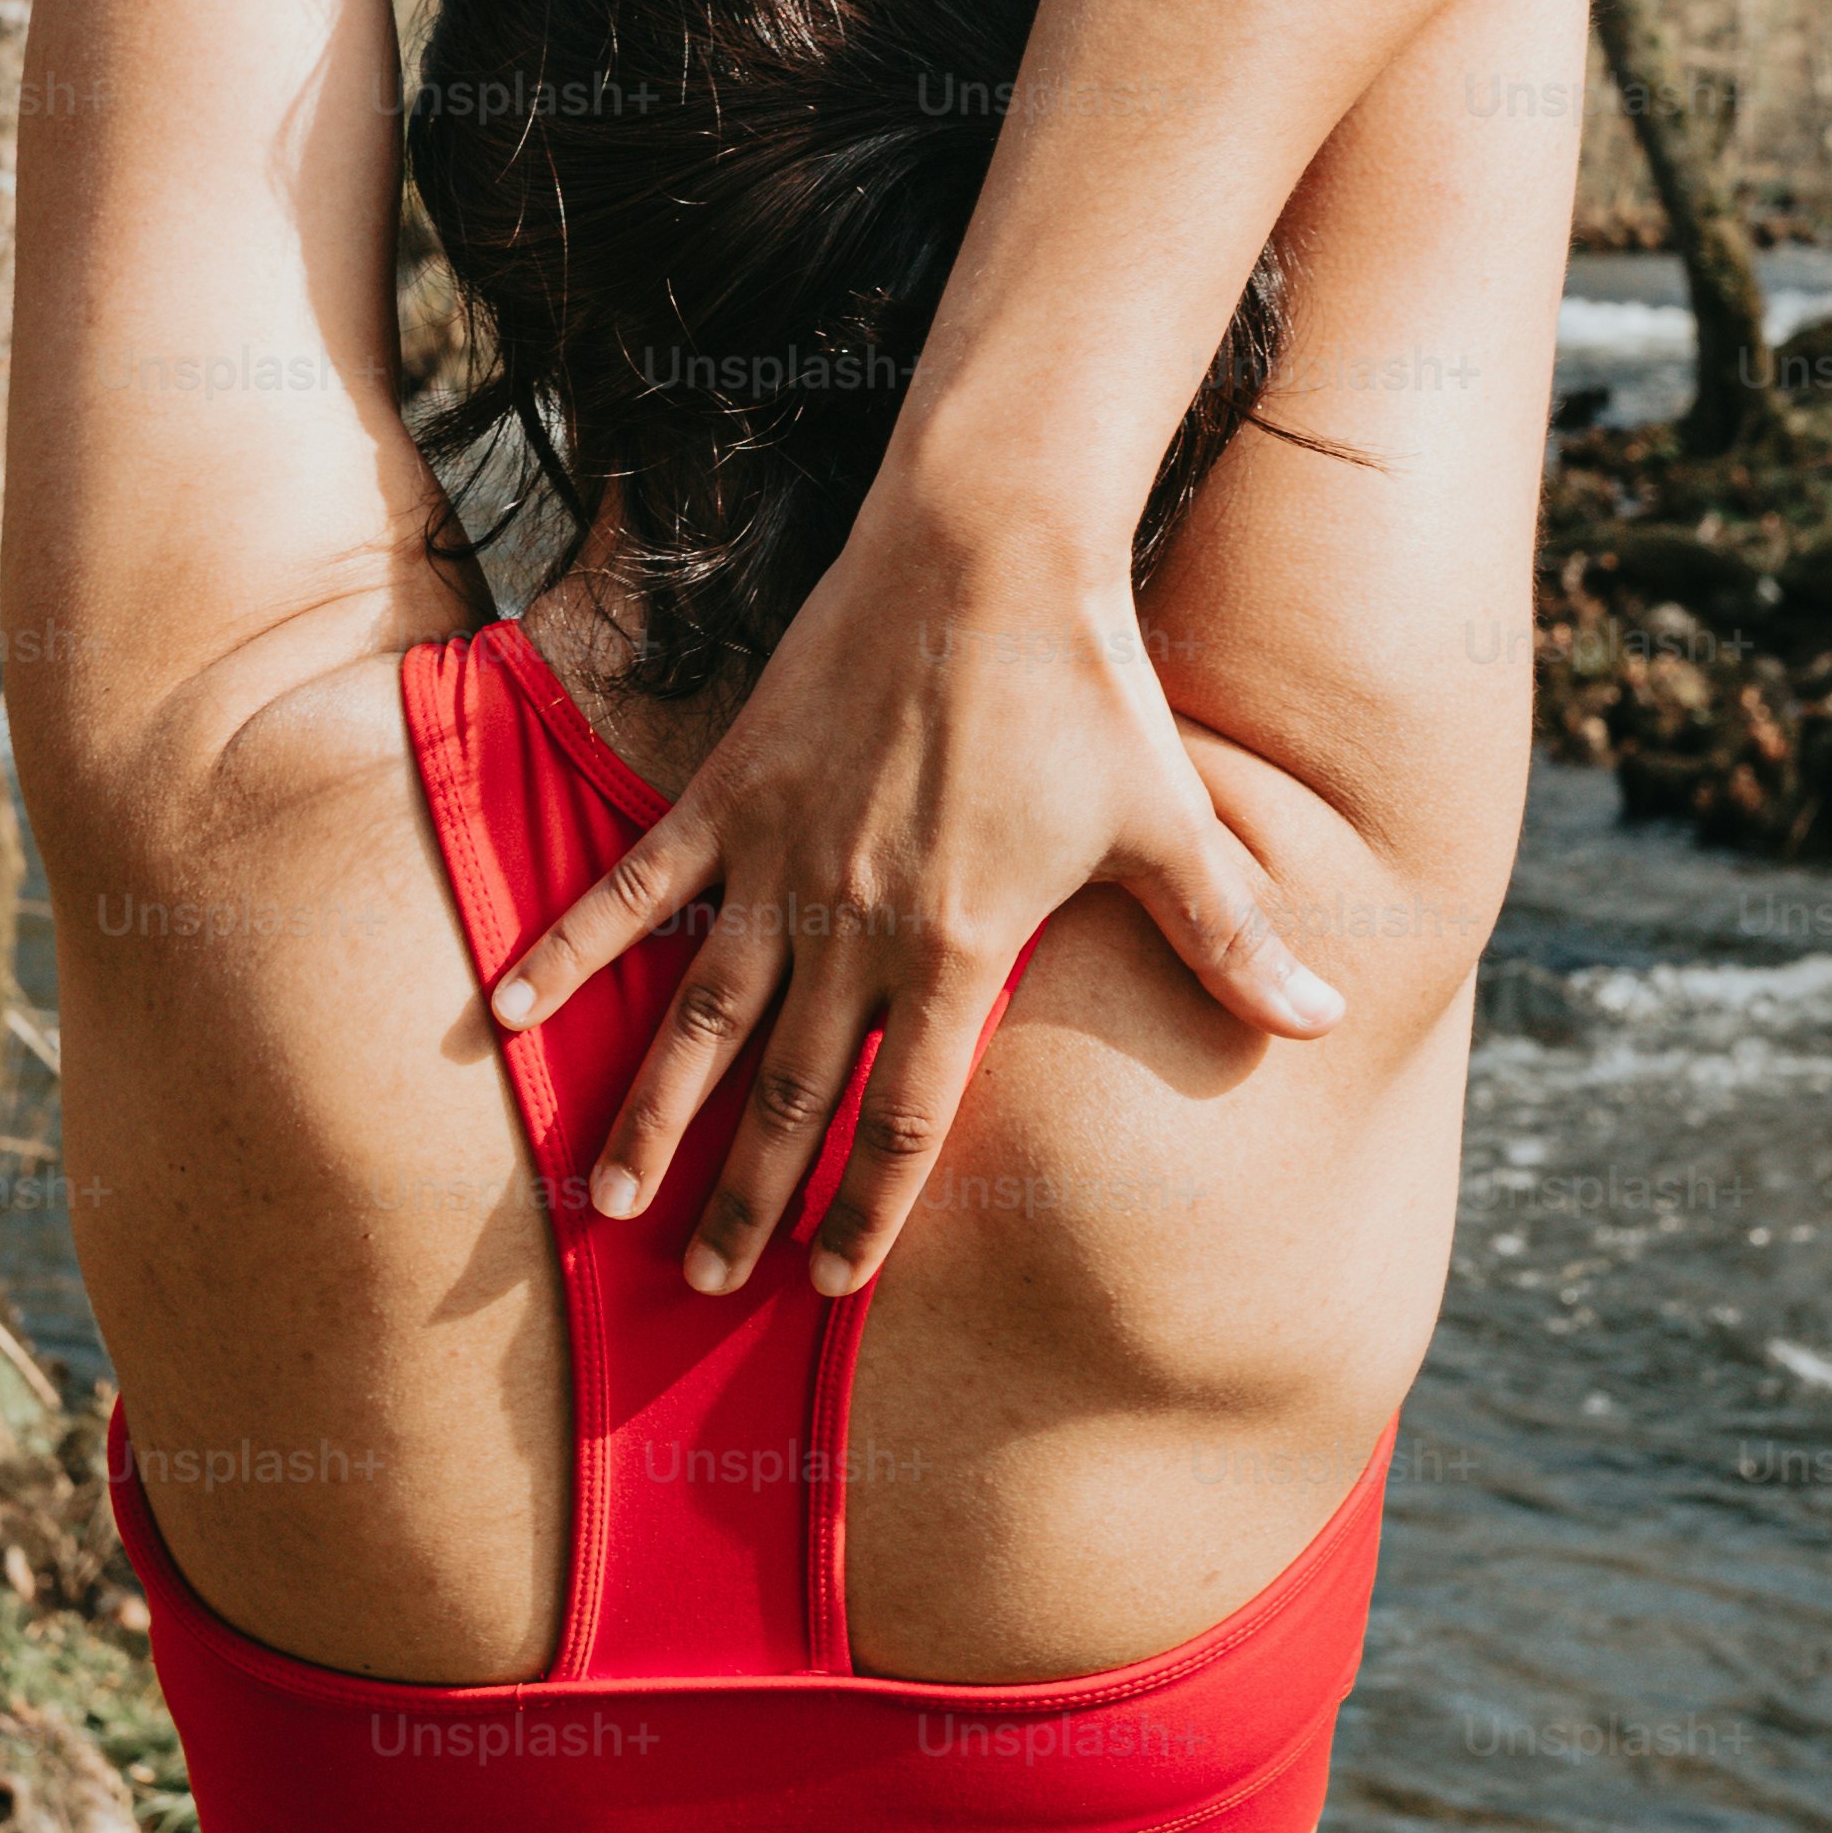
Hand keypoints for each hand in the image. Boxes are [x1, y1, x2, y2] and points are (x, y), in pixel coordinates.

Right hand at [488, 490, 1343, 1298]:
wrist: (988, 550)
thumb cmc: (1088, 688)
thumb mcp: (1169, 826)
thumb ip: (1232, 939)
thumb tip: (1326, 1021)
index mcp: (958, 948)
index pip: (907, 1119)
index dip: (868, 1209)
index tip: (831, 1282)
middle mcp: (855, 923)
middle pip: (794, 1095)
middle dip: (748, 1198)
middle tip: (704, 1279)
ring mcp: (781, 859)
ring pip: (703, 1021)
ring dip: (653, 1115)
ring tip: (605, 1201)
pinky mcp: (730, 789)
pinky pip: (632, 891)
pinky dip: (568, 950)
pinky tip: (505, 1012)